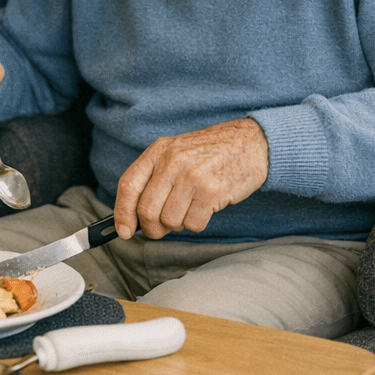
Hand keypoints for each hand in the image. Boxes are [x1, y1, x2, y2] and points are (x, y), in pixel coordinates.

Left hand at [112, 118, 268, 239]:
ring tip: (191, 206)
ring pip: (170, 221)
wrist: (252, 142)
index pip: (128, 185)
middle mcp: (172, 162)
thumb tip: (133, 215)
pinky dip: (197, 223)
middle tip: (161, 229)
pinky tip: (206, 207)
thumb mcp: (177, 152)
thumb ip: (154, 176)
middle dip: (152, 228)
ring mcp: (192, 176)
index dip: (122, 213)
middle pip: (147, 210)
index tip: (124, 231)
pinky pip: (193, 224)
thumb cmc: (211, 152)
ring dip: (179, 223)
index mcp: (158, 151)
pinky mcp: (211, 191)